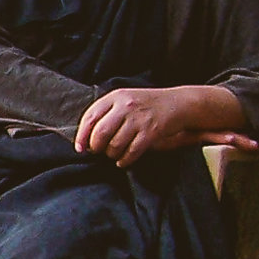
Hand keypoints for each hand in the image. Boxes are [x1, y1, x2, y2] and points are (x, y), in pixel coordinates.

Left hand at [75, 85, 255, 169]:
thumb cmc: (147, 105)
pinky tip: (123, 161)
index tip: (80, 148)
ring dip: (112, 154)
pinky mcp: (151, 131)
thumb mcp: (124, 101)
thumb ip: (106, 114)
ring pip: (115, 144)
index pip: (90, 117)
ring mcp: (139, 118)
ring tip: (114, 155)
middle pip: (100, 133)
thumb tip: (85, 139)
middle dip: (96, 147)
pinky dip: (124, 160)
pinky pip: (131, 152)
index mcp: (115, 97)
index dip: (82, 135)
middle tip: (99, 152)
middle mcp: (125, 106)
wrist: (178, 103)